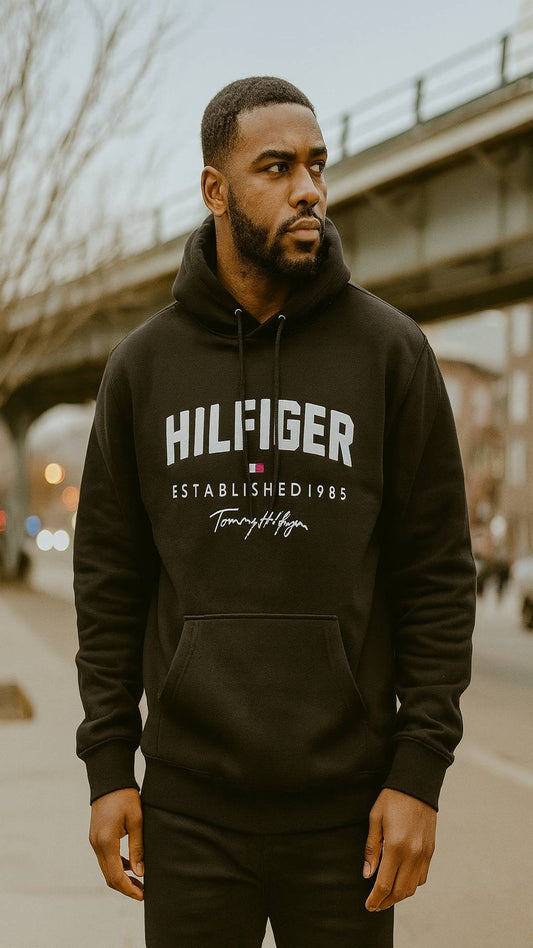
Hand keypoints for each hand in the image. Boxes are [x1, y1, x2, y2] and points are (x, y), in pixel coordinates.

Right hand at [89, 787, 144, 900]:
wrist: (109, 780)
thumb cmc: (125, 797)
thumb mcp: (136, 820)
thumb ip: (137, 848)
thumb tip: (140, 872)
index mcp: (106, 842)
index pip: (116, 875)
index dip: (129, 889)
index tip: (142, 895)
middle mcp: (96, 844)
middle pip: (109, 876)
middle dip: (125, 887)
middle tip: (143, 892)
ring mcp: (94, 841)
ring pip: (106, 869)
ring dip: (121, 877)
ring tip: (140, 881)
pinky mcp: (96, 837)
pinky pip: (105, 858)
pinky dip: (117, 865)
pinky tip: (131, 865)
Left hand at [363, 788, 435, 911]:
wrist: (417, 785)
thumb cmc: (392, 799)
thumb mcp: (375, 819)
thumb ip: (372, 849)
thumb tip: (368, 874)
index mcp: (396, 847)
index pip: (384, 884)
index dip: (375, 899)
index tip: (368, 906)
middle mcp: (413, 854)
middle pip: (400, 891)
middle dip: (386, 902)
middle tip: (375, 905)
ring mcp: (424, 854)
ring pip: (413, 887)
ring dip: (399, 896)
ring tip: (387, 897)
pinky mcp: (431, 850)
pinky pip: (422, 876)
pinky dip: (412, 885)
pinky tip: (401, 881)